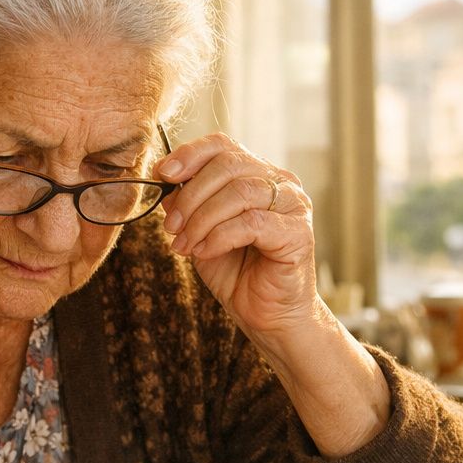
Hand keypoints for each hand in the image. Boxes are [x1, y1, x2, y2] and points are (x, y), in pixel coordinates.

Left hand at [157, 133, 319, 337]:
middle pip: (229, 165)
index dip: (190, 154)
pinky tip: (205, 252)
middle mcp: (281, 183)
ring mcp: (294, 205)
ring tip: (185, 244)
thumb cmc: (239, 274)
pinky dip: (219, 236)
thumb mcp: (201, 233)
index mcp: (258, 175)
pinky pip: (251, 222)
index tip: (164, 174)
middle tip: (171, 226)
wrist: (268, 316)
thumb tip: (164, 180)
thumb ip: (187, 205)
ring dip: (202, 219)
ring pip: (239, 192)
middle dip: (190, 195)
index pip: (224, 145)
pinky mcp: (299, 232)